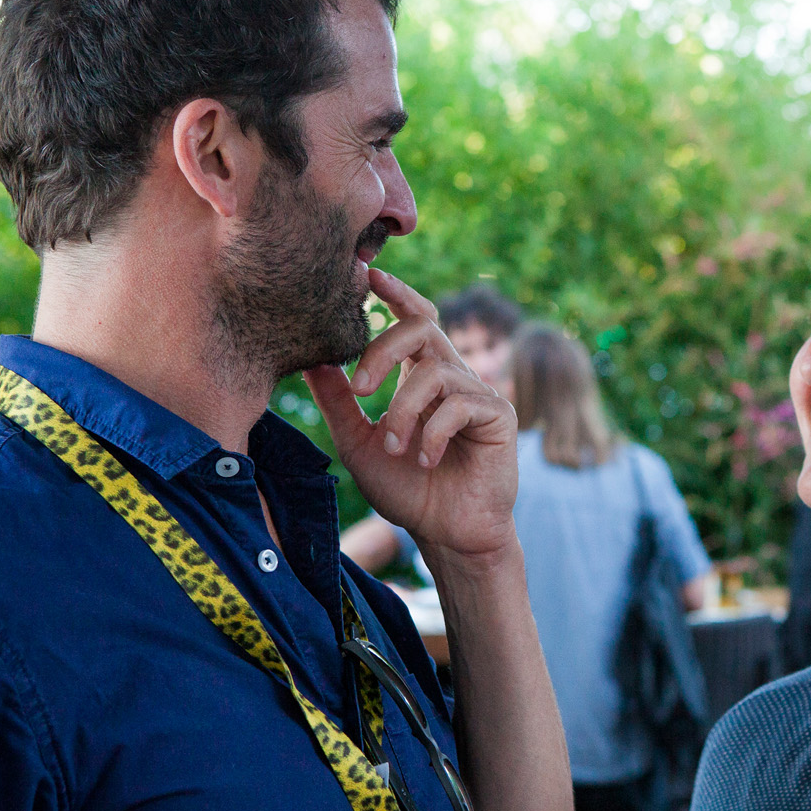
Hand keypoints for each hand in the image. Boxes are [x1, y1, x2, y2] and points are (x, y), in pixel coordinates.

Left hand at [305, 268, 518, 562]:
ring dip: (404, 411)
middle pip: (421, 327)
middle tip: (360, 388)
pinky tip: (426, 461)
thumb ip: (339, 402)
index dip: (396, 294)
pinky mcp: (500, 416)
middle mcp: (453, 377)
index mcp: (422, 377)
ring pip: (434, 372)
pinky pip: (460, 404)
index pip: (413, 320)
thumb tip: (311, 360)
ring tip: (395, 449)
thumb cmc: (407, 492)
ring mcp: (479, 394)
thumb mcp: (359, 443)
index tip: (368, 276)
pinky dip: (433, 433)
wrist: (446, 535)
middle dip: (384, 350)